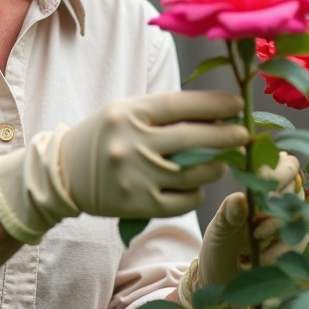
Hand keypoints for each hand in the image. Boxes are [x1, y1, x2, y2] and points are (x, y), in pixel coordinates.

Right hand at [0, 91, 247, 243]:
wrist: (63, 173)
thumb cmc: (103, 136)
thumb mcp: (125, 112)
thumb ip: (162, 112)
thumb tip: (214, 113)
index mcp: (129, 113)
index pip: (180, 104)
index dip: (214, 104)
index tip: (237, 104)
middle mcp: (131, 143)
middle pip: (192, 138)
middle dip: (226, 135)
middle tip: (245, 134)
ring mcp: (135, 176)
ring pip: (193, 174)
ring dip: (215, 167)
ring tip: (222, 162)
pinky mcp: (138, 204)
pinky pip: (182, 201)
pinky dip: (196, 193)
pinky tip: (198, 186)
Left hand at [178, 152, 308, 308]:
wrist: (222, 281)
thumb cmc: (220, 246)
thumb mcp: (219, 228)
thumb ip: (230, 213)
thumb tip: (241, 198)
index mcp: (263, 187)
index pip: (287, 165)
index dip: (279, 170)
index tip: (260, 182)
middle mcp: (281, 202)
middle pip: (297, 189)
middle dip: (275, 205)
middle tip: (254, 225)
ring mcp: (292, 224)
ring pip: (299, 217)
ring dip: (274, 231)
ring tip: (251, 242)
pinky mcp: (295, 247)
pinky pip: (298, 244)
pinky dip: (276, 254)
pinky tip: (253, 261)